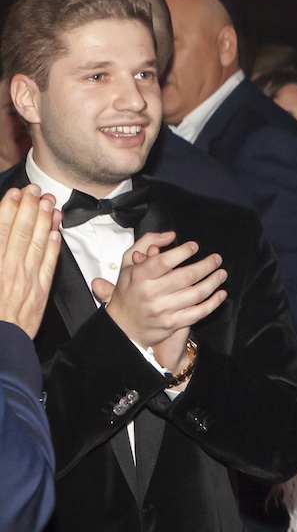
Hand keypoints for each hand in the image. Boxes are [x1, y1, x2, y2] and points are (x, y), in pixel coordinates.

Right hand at [0, 186, 60, 337]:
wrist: (0, 341)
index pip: (0, 232)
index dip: (7, 210)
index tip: (13, 194)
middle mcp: (9, 270)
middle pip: (20, 233)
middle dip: (28, 209)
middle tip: (34, 190)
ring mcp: (27, 280)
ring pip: (36, 244)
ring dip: (43, 221)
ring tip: (47, 203)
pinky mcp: (40, 291)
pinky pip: (48, 264)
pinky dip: (52, 246)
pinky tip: (55, 232)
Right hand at [98, 232, 225, 353]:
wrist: (123, 325)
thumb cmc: (129, 290)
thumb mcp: (129, 263)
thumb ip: (146, 243)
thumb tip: (170, 236)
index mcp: (139, 276)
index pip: (164, 261)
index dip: (183, 252)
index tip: (195, 246)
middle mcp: (151, 293)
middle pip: (186, 277)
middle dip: (206, 265)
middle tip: (216, 259)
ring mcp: (162, 310)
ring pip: (196, 294)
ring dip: (213, 282)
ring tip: (222, 273)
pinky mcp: (172, 323)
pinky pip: (198, 313)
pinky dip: (213, 303)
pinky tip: (221, 294)